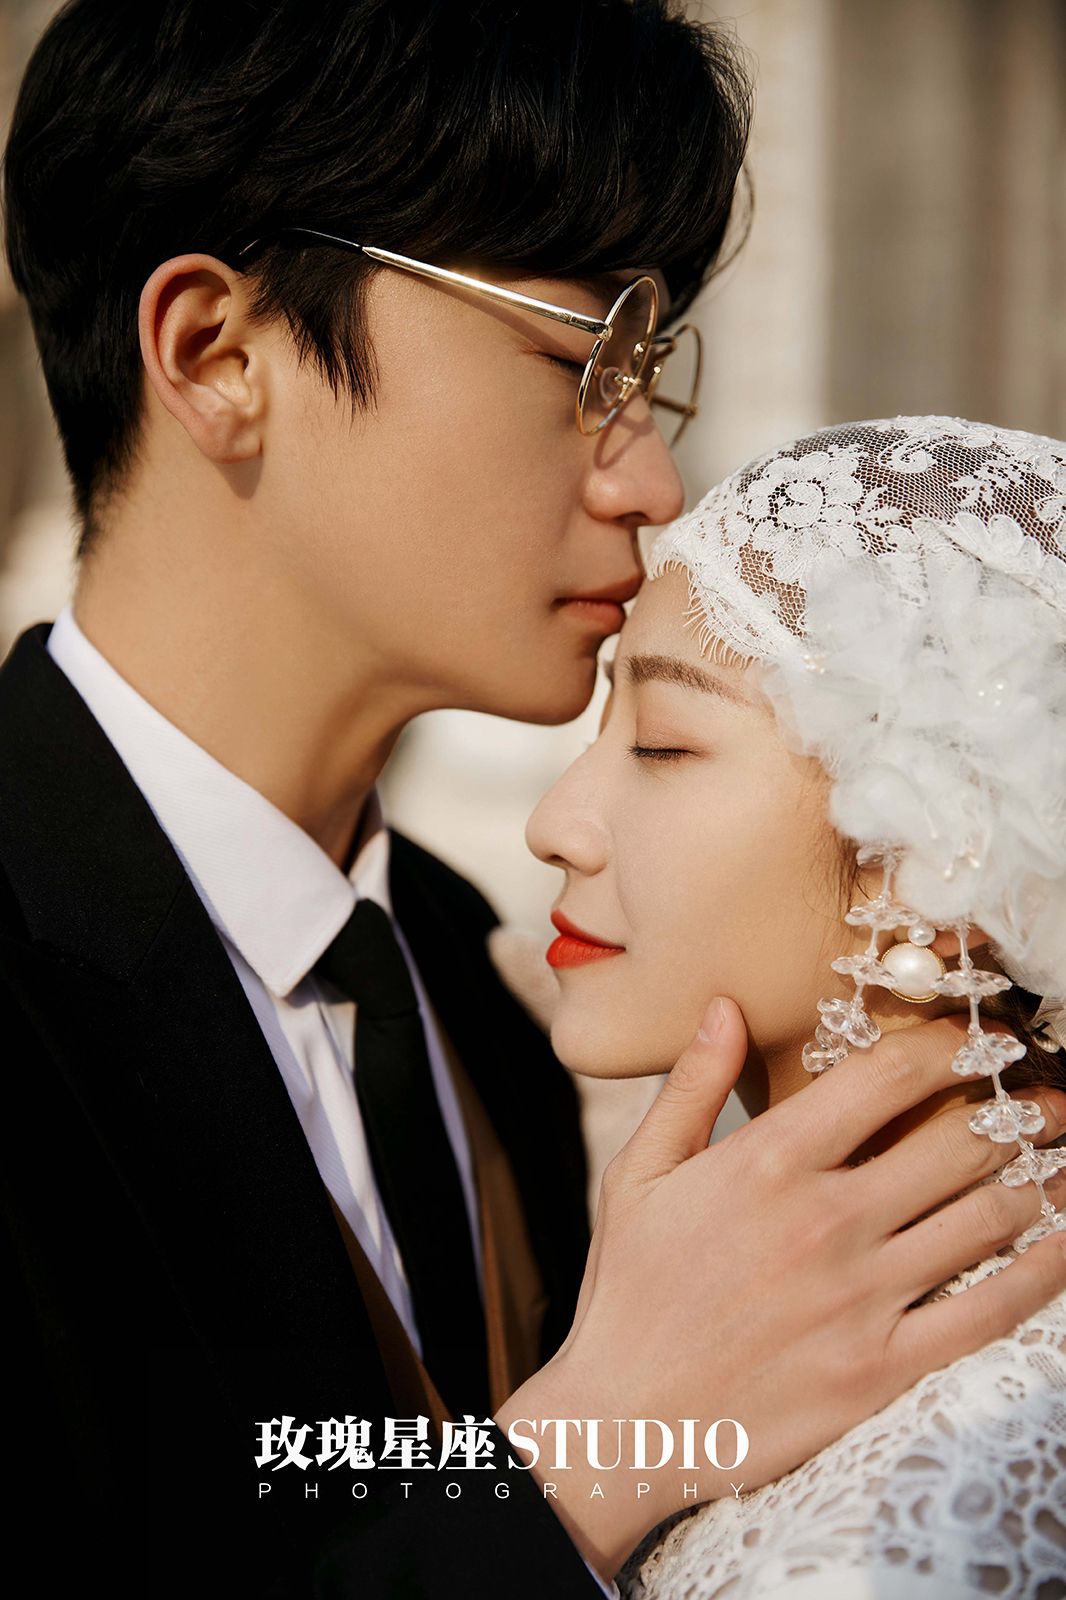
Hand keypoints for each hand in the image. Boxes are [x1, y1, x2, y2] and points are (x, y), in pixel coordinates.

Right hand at [496, 1000, 1065, 1579]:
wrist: (626, 1418)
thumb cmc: (628, 1288)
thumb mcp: (638, 1174)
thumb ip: (690, 1085)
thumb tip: (725, 1006)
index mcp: (768, 1161)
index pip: (886, 1076)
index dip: (947, 1044)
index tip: (976, 1035)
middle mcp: (826, 1219)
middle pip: (958, 1140)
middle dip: (1018, 1106)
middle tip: (1048, 1094)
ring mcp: (861, 1296)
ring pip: (986, 1216)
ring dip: (1043, 1175)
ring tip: (1064, 1151)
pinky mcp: (883, 1368)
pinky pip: (988, 1310)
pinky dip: (1043, 1270)